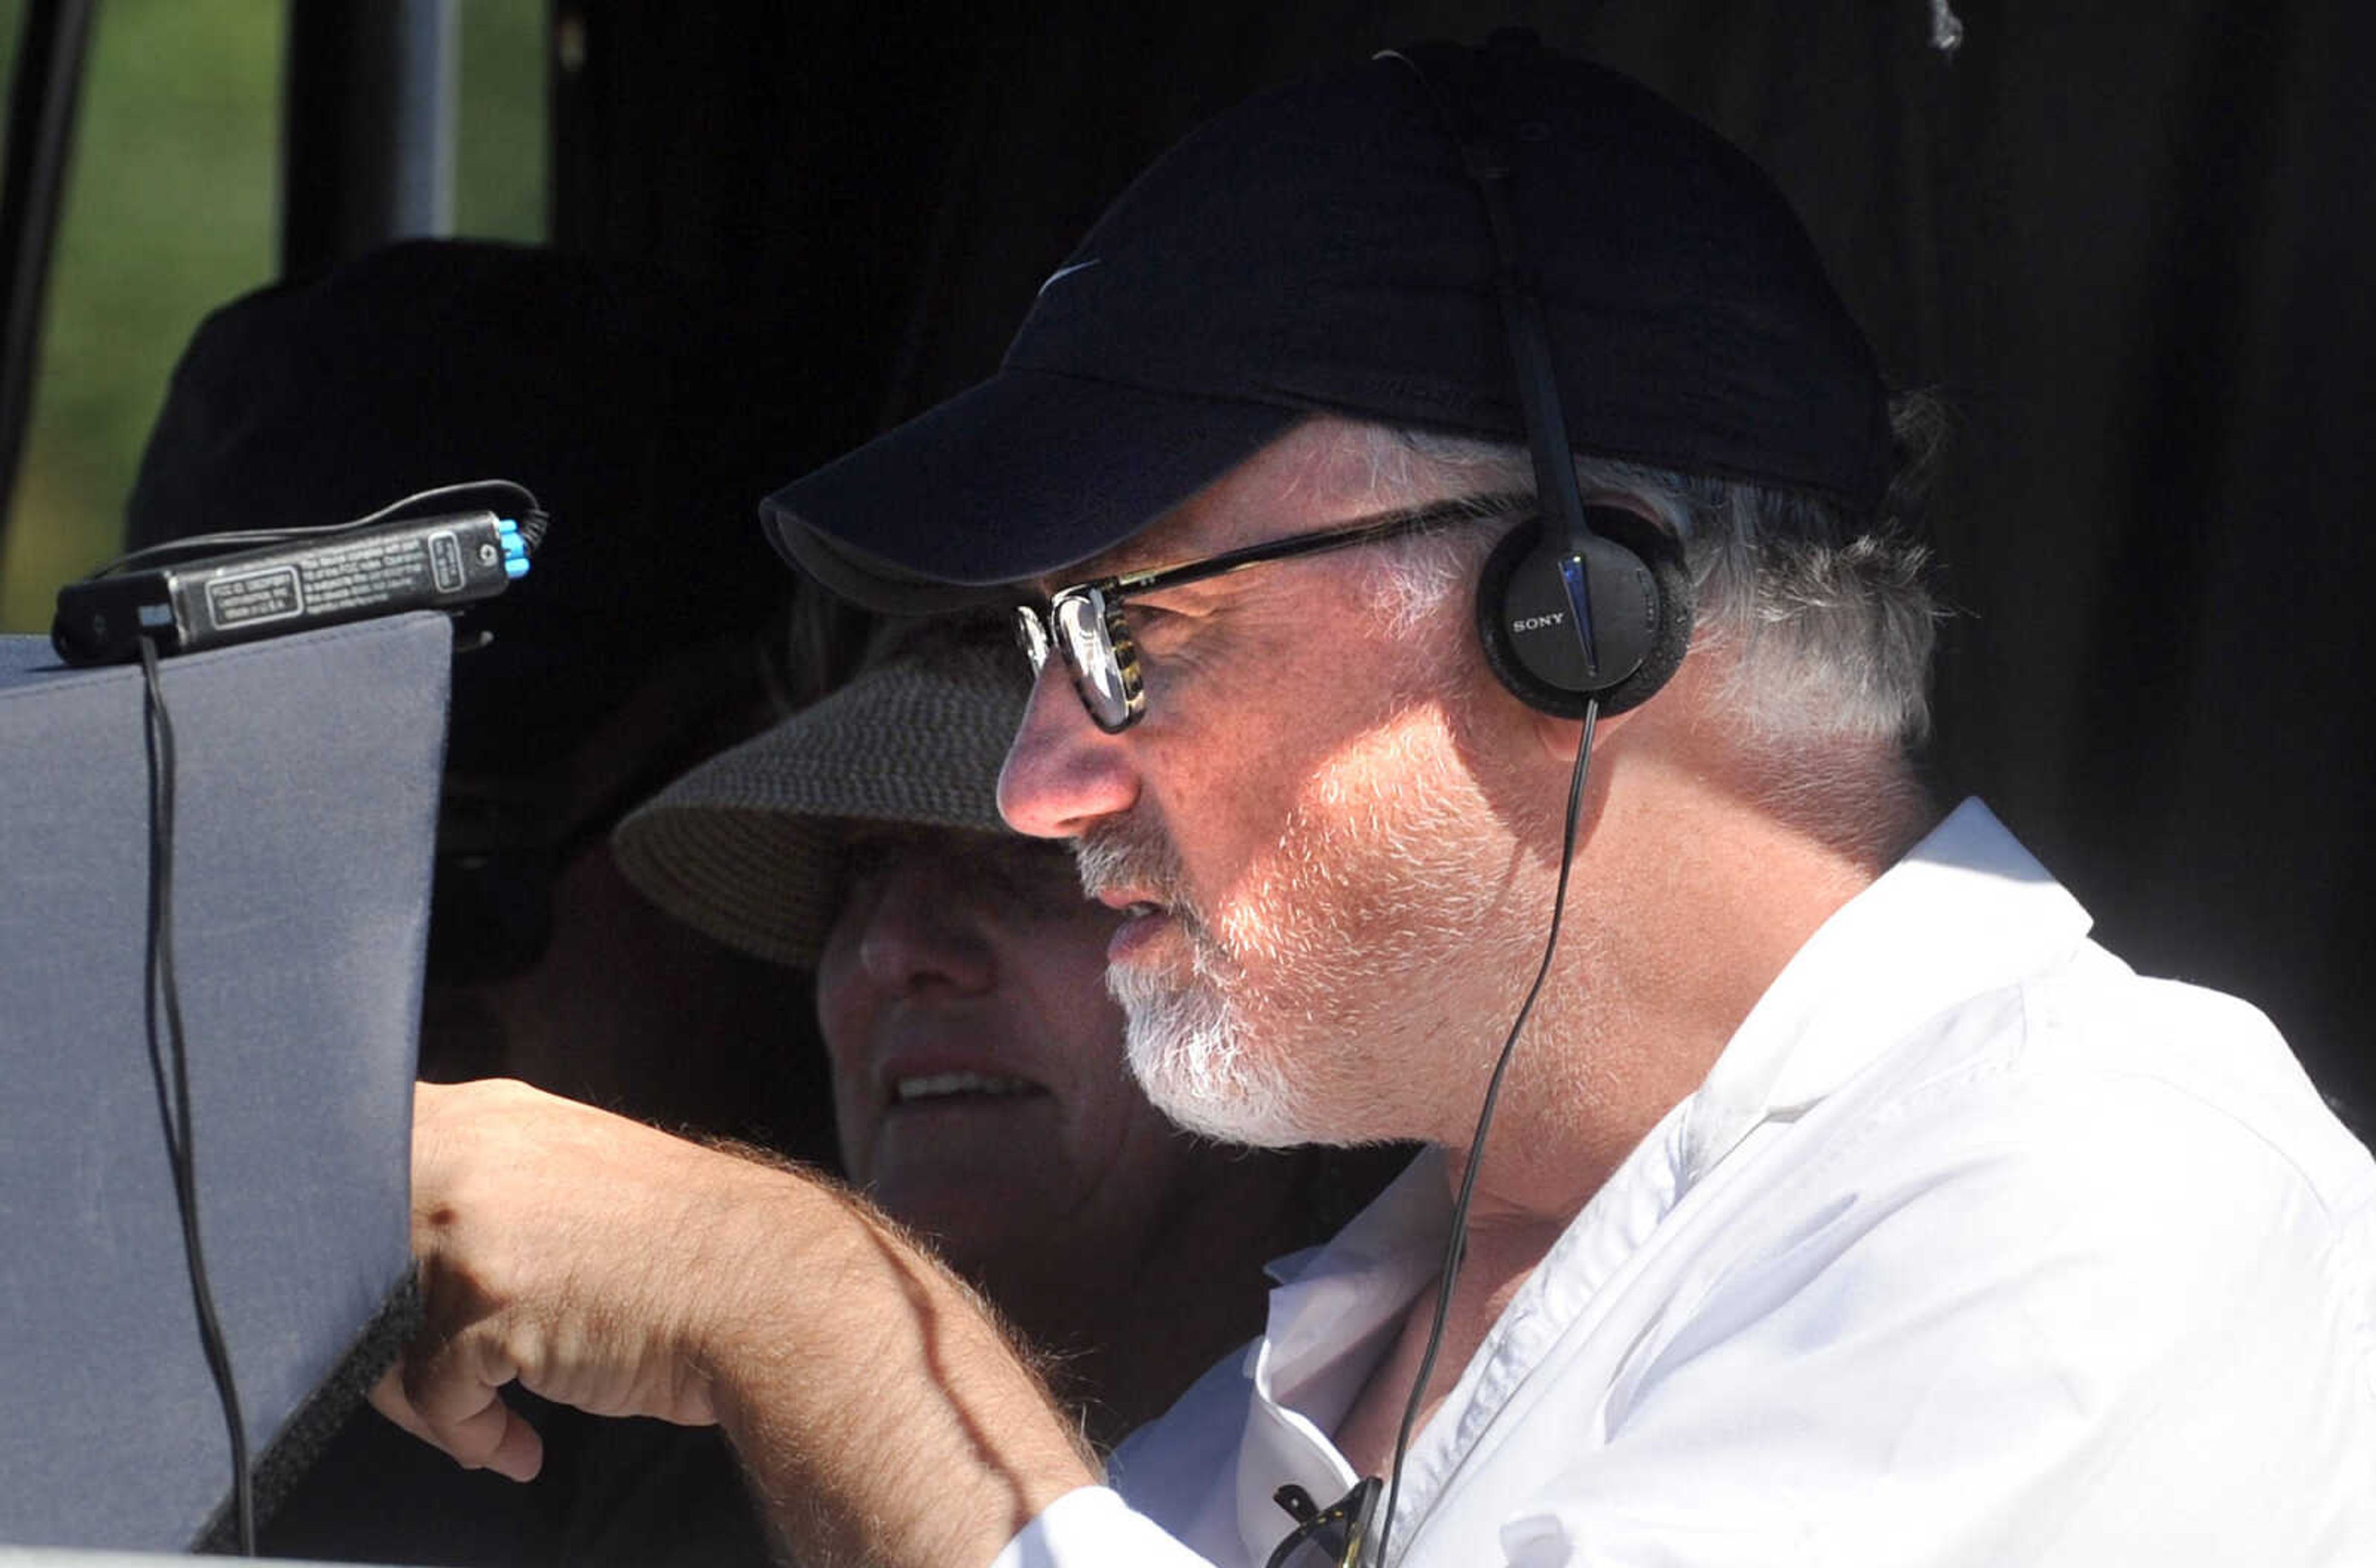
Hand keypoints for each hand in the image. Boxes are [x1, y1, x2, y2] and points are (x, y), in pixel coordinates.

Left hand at [375, 1078, 1099, 1566]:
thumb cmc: (686, 1256)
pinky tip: (519, 1445)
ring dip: (422, 1395)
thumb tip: (392, 1253)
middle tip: (434, 1380)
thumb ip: (490, 1186)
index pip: (351, 1168)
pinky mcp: (484, 1302)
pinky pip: (429, 1397)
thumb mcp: (574, 1180)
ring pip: (371, 1332)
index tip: (379, 1300)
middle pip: (341, 1255)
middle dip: (375, 1335)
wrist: (771, 1290)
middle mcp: (468, 1149)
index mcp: (491, 1111)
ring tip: (485, 1417)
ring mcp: (471, 1221)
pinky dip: (469, 1437)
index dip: (350, 1246)